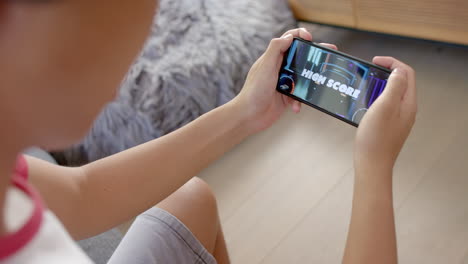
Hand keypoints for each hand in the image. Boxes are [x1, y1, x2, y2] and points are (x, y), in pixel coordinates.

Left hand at [232, 28, 336, 132]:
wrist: (249, 117)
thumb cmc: (254, 91)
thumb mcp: (265, 67)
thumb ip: (276, 49)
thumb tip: (289, 36)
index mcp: (273, 58)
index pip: (289, 39)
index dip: (300, 35)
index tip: (311, 38)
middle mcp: (279, 68)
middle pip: (300, 56)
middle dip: (316, 55)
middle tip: (331, 53)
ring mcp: (284, 82)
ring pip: (303, 77)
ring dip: (310, 82)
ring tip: (321, 83)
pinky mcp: (286, 97)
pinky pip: (300, 95)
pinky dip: (300, 101)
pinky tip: (296, 107)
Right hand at [354, 57, 416, 172]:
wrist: (371, 165)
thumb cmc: (376, 138)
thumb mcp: (385, 106)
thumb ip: (394, 86)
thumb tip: (398, 72)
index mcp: (408, 103)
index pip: (406, 73)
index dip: (392, 63)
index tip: (374, 61)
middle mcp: (405, 110)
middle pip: (399, 83)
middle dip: (383, 74)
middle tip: (367, 74)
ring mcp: (397, 119)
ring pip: (390, 95)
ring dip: (377, 87)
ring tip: (362, 88)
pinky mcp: (387, 126)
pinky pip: (383, 107)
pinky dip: (373, 100)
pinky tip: (361, 105)